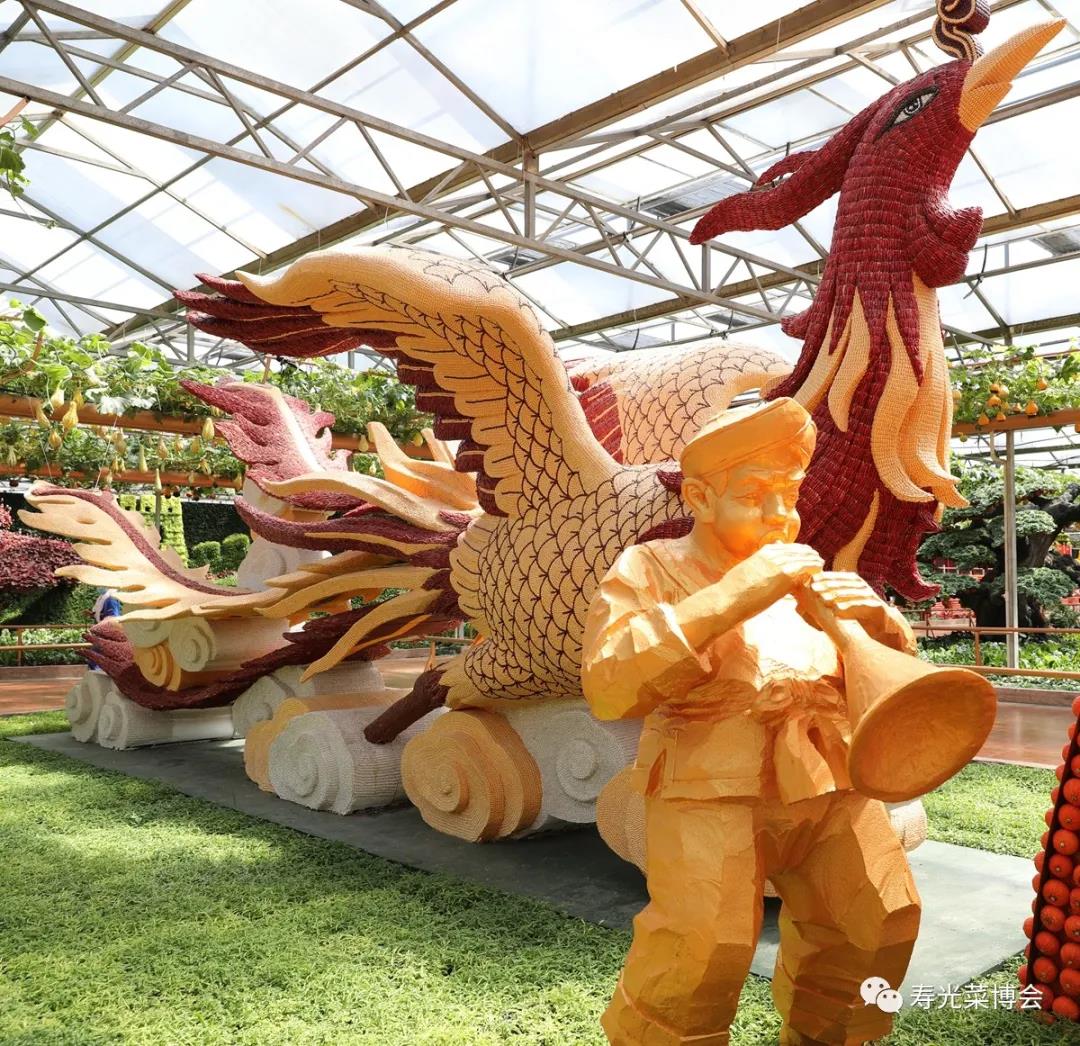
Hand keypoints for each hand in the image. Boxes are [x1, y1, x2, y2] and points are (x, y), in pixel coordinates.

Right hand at [674, 542, 821, 649]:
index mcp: (761, 554)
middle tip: (815, 557)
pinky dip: (813, 566)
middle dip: (806, 553)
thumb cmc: (730, 592)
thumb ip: (754, 569)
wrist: (727, 599)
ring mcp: (779, 564)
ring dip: (812, 559)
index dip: (795, 551)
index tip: (802, 554)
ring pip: (802, 556)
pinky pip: (805, 566)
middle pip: (795, 550)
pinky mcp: (785, 575)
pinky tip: (820, 568)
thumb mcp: (743, 573)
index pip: (784, 548)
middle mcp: (771, 555)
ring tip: (820, 562)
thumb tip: (754, 573)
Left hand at [799, 572, 914, 653]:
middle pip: (843, 583)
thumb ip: (822, 605)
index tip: (809, 582)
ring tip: (824, 599)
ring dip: (838, 594)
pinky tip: (839, 610)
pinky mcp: (879, 608)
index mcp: (852, 583)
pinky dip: (851, 606)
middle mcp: (862, 587)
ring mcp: (871, 596)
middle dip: (828, 585)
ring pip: (853, 592)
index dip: (823, 578)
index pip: (836, 577)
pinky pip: (864, 604)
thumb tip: (798, 605)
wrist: (883, 628)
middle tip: (814, 588)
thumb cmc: (856, 618)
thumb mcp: (837, 609)